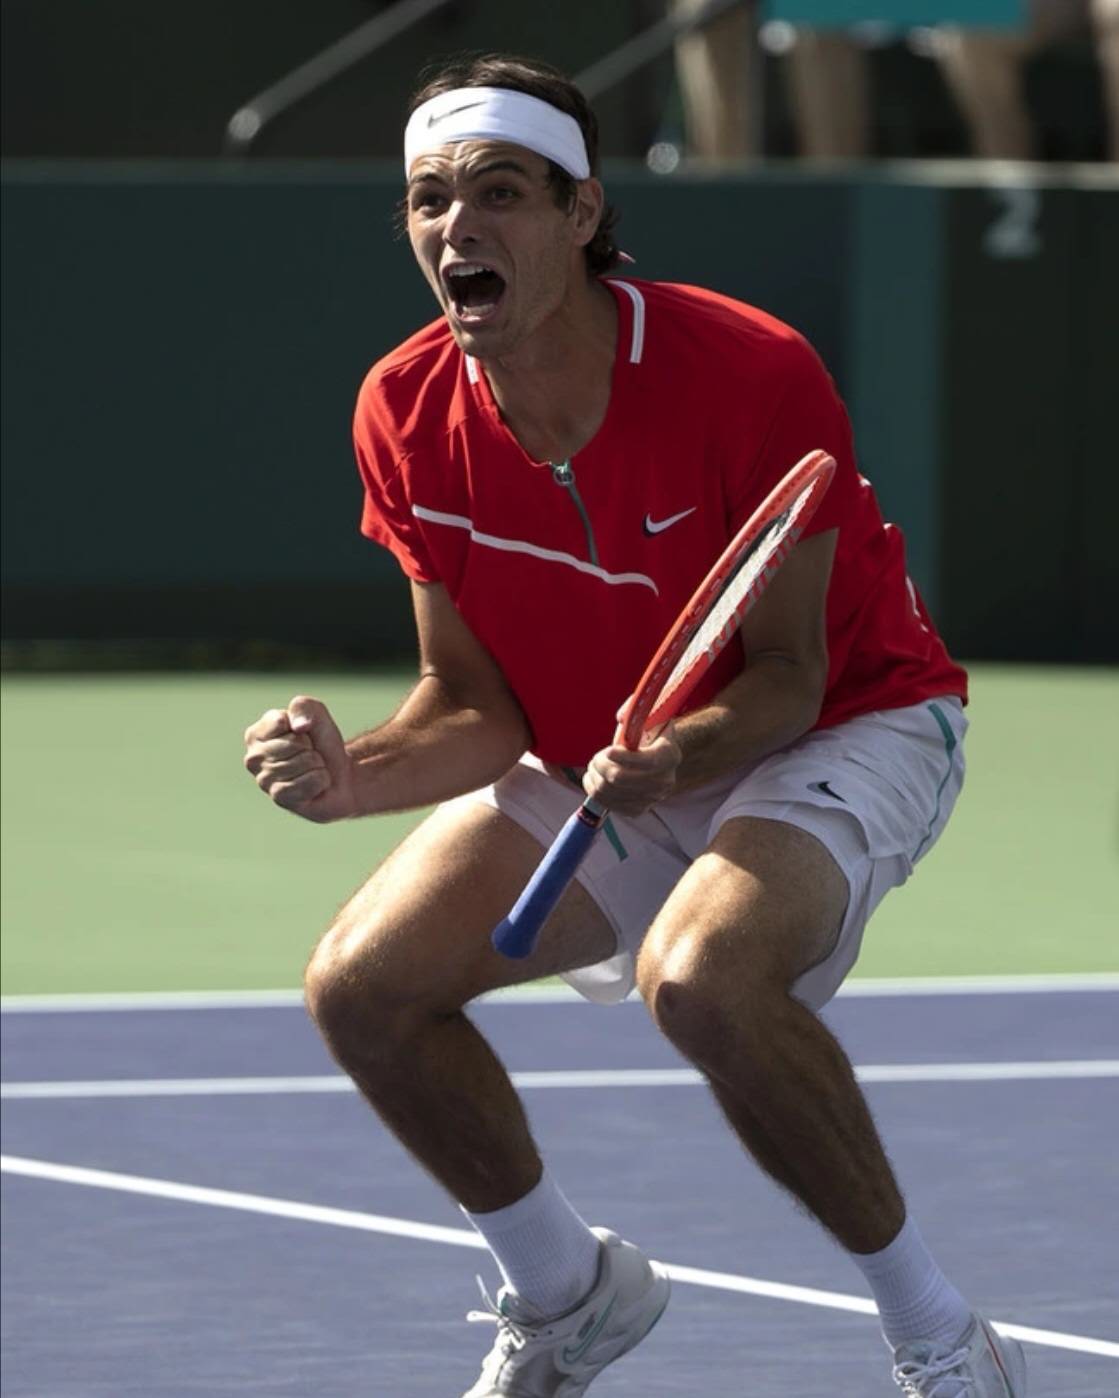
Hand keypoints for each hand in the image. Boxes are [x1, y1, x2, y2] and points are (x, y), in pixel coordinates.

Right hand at [243, 695, 355, 823]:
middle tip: (310, 755)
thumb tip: (298, 726)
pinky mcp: (280, 798)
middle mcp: (253, 758)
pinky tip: (314, 785)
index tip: (303, 734)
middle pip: (295, 744)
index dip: (302, 726)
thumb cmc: (321, 743)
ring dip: (317, 764)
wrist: (340, 775)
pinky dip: (321, 780)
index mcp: (255, 734)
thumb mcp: (315, 714)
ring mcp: (264, 781)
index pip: (281, 722)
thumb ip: (303, 707)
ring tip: (312, 769)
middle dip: (311, 747)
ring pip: (305, 762)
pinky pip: (311, 781)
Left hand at [582, 726, 681, 815]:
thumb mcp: (646, 716)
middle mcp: (665, 780)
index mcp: (670, 755)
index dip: (624, 758)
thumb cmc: (647, 732)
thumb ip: (634, 710)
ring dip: (594, 778)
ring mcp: (652, 798)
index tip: (608, 750)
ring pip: (610, 792)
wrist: (658, 755)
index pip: (647, 762)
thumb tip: (621, 717)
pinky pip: (609, 804)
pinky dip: (595, 791)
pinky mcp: (638, 809)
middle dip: (601, 766)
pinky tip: (595, 779)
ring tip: (594, 766)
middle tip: (595, 758)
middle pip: (622, 779)